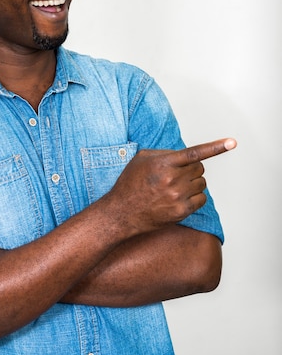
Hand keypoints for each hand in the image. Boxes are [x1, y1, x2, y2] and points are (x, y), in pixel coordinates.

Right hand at [104, 138, 236, 235]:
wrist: (122, 212)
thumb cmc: (130, 183)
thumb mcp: (142, 159)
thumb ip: (165, 153)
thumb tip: (184, 155)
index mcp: (164, 163)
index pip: (194, 153)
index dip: (216, 147)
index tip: (232, 142)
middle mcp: (172, 179)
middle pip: (200, 168)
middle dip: (192, 169)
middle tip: (177, 175)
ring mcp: (178, 196)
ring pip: (202, 183)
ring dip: (193, 183)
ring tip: (175, 187)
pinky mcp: (181, 210)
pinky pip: (202, 199)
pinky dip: (195, 196)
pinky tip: (180, 197)